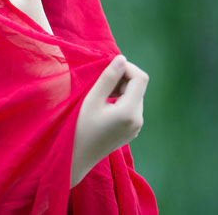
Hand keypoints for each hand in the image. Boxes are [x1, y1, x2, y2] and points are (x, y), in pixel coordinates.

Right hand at [71, 55, 148, 186]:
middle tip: (100, 82)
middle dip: (122, 79)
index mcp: (130, 112)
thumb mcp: (91, 100)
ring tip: (101, 94)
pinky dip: (120, 100)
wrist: (77, 158)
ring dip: (120, 89)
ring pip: (135, 96)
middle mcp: (138, 120)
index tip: (108, 68)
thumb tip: (122, 58)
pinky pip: (131, 107)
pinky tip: (104, 105)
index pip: (140, 78)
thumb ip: (108, 78)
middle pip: (138, 87)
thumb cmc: (79, 128)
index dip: (127, 68)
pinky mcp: (132, 131)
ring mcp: (136, 127)